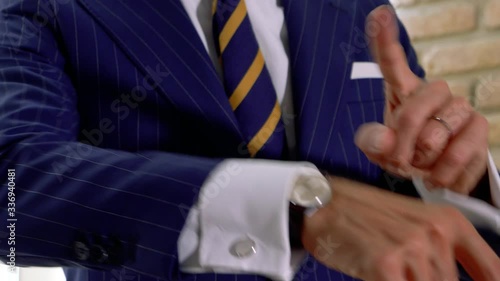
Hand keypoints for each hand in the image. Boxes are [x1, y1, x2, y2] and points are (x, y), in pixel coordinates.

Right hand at [302, 176, 499, 280]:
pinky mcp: (386, 264)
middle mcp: (435, 233)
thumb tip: (447, 276)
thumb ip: (441, 255)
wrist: (321, 203)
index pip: (491, 270)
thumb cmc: (362, 213)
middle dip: (424, 280)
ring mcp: (411, 248)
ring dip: (404, 280)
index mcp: (449, 222)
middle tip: (401, 270)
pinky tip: (377, 274)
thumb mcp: (412, 224)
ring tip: (386, 268)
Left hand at [354, 5, 488, 194]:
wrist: (435, 174)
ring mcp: (458, 107)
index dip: (383, 39)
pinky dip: (444, 174)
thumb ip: (372, 142)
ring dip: (424, 163)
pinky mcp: (478, 126)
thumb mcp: (380, 150)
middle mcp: (432, 92)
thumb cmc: (403, 154)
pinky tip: (438, 177)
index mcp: (402, 91)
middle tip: (401, 162)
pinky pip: (460, 153)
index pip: (391, 62)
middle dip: (402, 147)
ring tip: (422, 167)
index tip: (378, 14)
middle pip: (412, 113)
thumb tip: (384, 140)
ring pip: (436, 136)